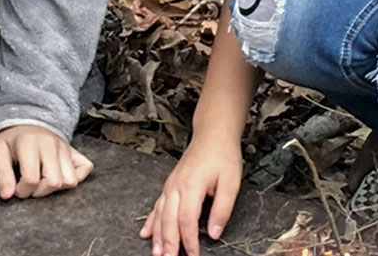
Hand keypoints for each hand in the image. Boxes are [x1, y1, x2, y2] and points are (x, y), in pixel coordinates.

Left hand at [0, 125, 92, 199]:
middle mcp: (51, 145)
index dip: (22, 191)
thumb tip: (7, 196)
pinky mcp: (74, 150)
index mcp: (30, 144)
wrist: (25, 120)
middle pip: (54, 182)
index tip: (16, 189)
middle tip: (29, 187)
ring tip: (43, 182)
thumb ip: (2, 175)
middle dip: (40, 192)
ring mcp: (65, 148)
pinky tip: (60, 176)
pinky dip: (75, 177)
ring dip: (56, 188)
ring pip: (70, 180)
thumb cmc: (11, 139)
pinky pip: (85, 168)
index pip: (31, 179)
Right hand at [141, 133, 241, 255]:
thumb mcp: (231, 182)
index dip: (189, 240)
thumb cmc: (223, 156)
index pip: (187, 219)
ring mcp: (170, 185)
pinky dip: (150, 222)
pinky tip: (145, 234)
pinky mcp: (169, 185)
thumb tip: (215, 233)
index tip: (193, 255)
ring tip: (156, 253)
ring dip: (157, 236)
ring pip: (160, 215)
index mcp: (192, 185)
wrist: (213, 135)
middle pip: (169, 220)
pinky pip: (156, 206)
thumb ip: (223, 209)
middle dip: (168, 243)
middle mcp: (176, 186)